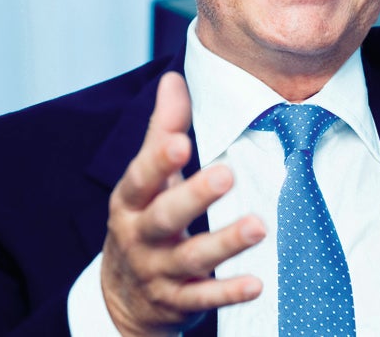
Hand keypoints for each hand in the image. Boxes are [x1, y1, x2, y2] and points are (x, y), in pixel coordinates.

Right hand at [101, 71, 265, 335]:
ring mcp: (158, 272)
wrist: (121, 295)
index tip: (180, 142)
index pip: (141, 177)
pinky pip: (203, 299)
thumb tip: (174, 78)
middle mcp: (140, 236)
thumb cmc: (142, 217)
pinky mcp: (177, 301)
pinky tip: (256, 284)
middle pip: (165, 216)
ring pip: (190, 259)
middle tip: (227, 175)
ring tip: (259, 225)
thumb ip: (162, 130)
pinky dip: (228, 292)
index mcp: (130, 200)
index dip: (158, 161)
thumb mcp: (144, 178)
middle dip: (194, 196)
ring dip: (224, 243)